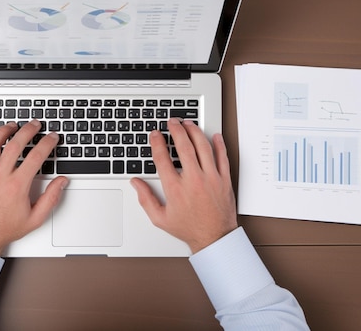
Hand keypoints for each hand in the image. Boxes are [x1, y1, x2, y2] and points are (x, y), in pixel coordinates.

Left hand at [0, 120, 67, 255]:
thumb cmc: (4, 228)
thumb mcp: (35, 218)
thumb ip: (51, 198)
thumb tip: (61, 182)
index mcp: (17, 185)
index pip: (36, 156)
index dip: (47, 143)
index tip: (52, 138)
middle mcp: (0, 177)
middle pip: (16, 143)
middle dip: (29, 130)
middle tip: (36, 125)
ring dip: (5, 131)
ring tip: (13, 125)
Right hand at [131, 118, 237, 252]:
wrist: (214, 238)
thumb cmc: (189, 228)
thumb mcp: (160, 218)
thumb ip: (145, 199)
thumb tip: (136, 183)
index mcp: (175, 188)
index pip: (163, 158)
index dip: (157, 143)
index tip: (155, 135)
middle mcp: (193, 180)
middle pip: (184, 146)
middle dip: (176, 130)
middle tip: (172, 122)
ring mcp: (211, 178)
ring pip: (203, 147)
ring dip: (195, 132)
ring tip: (189, 123)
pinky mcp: (224, 180)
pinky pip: (222, 157)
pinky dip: (218, 144)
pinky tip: (214, 136)